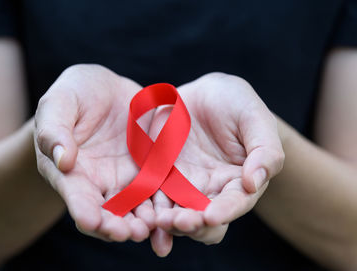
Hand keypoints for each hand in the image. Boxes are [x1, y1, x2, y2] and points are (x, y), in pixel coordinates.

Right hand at [34, 64, 155, 241]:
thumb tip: (62, 161)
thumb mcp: (59, 103)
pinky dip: (163, 204)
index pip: (75, 195)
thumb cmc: (74, 95)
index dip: (82, 209)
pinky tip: (172, 212)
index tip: (90, 221)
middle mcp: (98, 182)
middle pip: (107, 211)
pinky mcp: (149, 170)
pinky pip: (157, 190)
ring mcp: (126, 179)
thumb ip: (55, 130)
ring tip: (151, 228)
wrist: (105, 91)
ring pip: (135, 207)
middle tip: (129, 233)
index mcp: (71, 171)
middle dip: (116, 225)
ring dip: (142, 221)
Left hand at [149, 73, 284, 255]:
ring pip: (174, 212)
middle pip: (202, 218)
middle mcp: (210, 190)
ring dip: (166, 222)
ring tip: (157, 220)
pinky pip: (151, 195)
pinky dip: (146, 208)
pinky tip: (140, 213)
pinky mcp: (159, 175)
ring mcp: (182, 184)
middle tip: (180, 222)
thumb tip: (254, 184)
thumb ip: (264, 150)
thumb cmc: (237, 103)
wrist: (204, 93)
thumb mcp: (255, 118)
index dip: (225, 211)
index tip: (211, 216)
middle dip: (192, 224)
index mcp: (238, 181)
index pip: (234, 203)